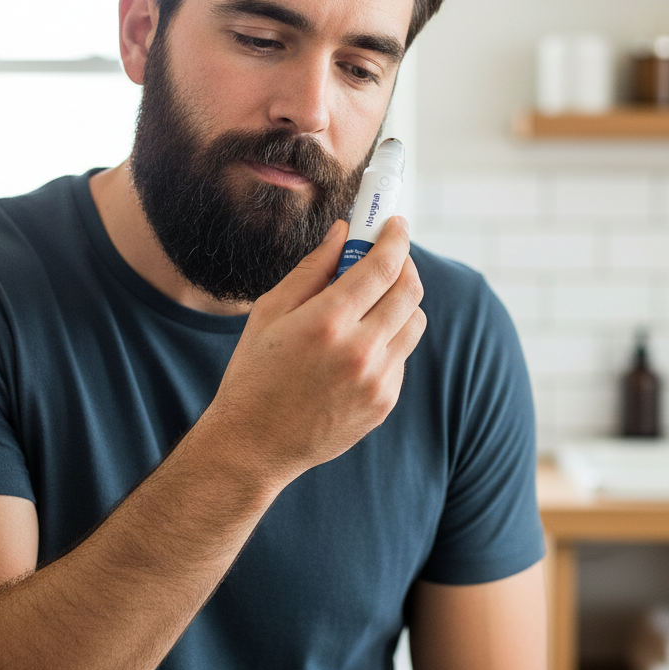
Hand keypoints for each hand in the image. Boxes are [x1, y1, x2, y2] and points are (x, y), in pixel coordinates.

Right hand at [202, 216, 425, 490]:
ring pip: (414, 322)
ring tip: (369, 303)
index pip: (382, 265)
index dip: (394, 237)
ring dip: (400, 302)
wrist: (254, 445)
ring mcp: (377, 381)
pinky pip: (402, 356)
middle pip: (409, 290)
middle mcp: (360, 351)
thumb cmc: (254, 373)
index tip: (394, 224)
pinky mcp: (384, 403)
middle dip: (402, 264)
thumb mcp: (270, 313)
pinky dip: (388, 340)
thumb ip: (311, 269)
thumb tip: (342, 233)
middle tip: (386, 257)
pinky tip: (357, 346)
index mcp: (327, 322)